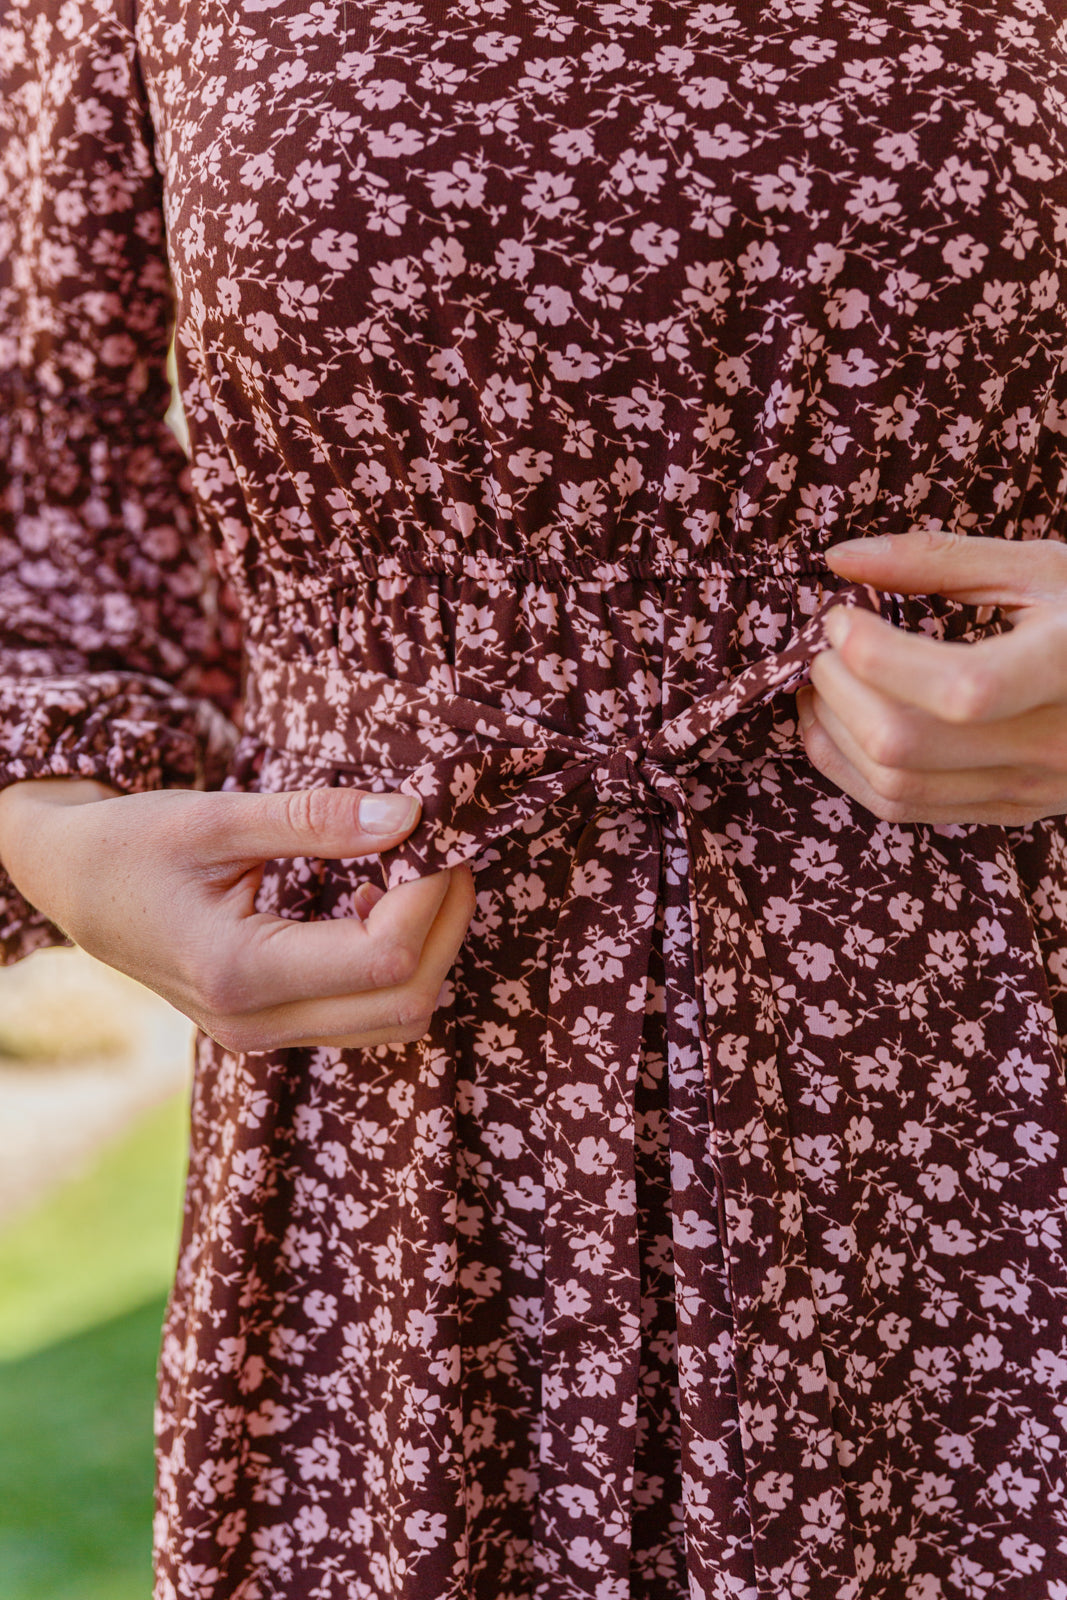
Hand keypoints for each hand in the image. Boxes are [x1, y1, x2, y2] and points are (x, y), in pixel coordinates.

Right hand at [0, 779, 474, 1051]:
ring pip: (396, 1020)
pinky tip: (373, 901)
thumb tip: (411, 814)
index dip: (428, 892)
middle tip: (447, 850)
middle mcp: (255, 1024)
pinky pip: (366, 1017)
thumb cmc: (131, 844)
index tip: (434, 830)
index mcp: (238, 973)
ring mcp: (263, 1036)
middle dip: (446, 924)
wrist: (70, 886)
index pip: (383, 954)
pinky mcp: (272, 1028)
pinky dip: (396, 966)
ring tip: (415, 872)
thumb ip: (315, 819)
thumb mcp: (216, 818)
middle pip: (407, 1002)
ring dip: (429, 948)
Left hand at [797, 528, 1066, 825]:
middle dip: (837, 690)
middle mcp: (1053, 744)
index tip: (844, 615)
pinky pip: (906, 809)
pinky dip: (849, 769)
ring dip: (832, 732)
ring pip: (894, 785)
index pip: (962, 689)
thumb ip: (939, 561)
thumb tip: (840, 559)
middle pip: (906, 743)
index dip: (879, 655)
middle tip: (822, 646)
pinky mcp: (1009, 810)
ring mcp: (1030, 788)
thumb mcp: (1041, 567)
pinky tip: (833, 724)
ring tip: (817, 682)